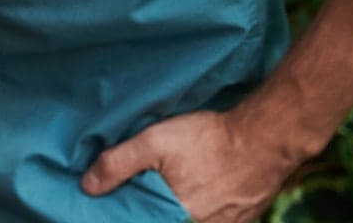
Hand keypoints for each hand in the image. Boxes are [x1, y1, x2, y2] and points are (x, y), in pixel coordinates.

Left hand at [81, 107, 294, 221]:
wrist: (265, 138)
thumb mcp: (154, 142)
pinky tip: (197, 194)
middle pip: (166, 221)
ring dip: (175, 212)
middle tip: (149, 191)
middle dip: (151, 212)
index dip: (130, 214)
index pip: (145, 221)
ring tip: (173, 189)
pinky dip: (200, 213)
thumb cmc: (209, 139)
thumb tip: (88, 187)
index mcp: (178, 218)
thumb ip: (118, 164)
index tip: (117, 205)